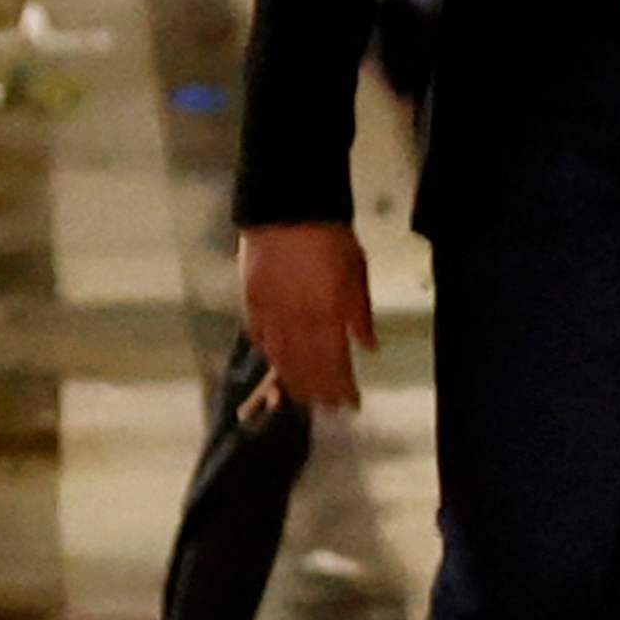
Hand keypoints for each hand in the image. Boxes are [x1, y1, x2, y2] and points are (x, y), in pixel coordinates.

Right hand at [236, 223, 374, 411]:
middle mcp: (297, 320)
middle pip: (306, 366)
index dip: (341, 386)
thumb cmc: (330, 238)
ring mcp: (270, 313)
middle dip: (318, 391)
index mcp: (327, 313)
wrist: (286, 210)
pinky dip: (269, 355)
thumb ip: (360, 313)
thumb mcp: (357, 272)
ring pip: (280, 358)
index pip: (335, 362)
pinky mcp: (251, 302)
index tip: (350, 405)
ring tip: (302, 398)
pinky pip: (260, 338)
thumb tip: (369, 347)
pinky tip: (276, 365)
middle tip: (327, 409)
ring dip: (292, 381)